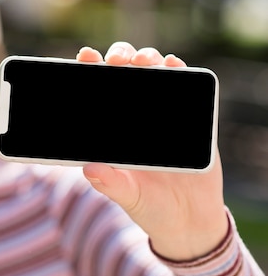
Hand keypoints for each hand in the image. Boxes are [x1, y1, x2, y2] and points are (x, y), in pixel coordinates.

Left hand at [76, 42, 227, 260]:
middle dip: (119, 57)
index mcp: (111, 126)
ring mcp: (162, 112)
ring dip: (148, 58)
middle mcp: (134, 114)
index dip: (89, 68)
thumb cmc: (148, 203)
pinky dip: (178, 71)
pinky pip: (185, 88)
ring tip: (143, 60)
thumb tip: (89, 169)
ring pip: (153, 73)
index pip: (97, 89)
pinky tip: (172, 65)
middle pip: (124, 72)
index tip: (84, 57)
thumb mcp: (126, 195)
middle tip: (116, 61)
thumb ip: (109, 183)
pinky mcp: (189, 117)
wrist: (188, 218)